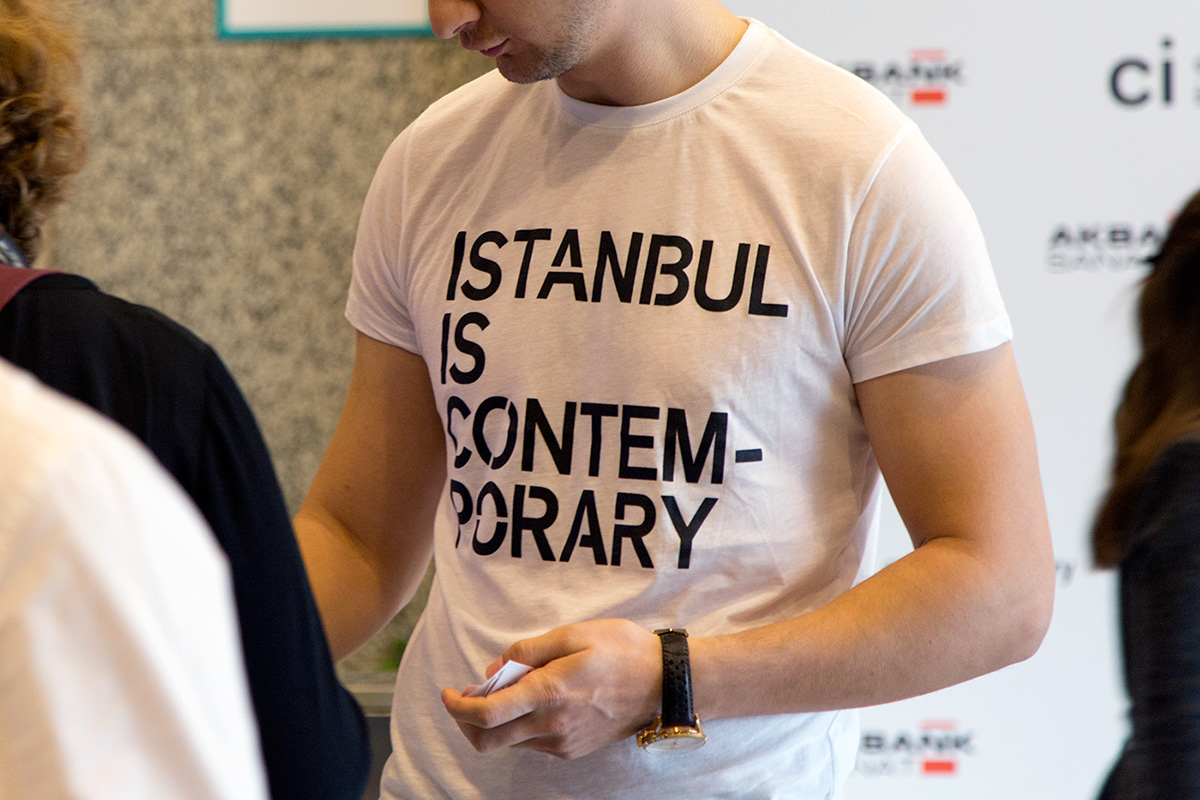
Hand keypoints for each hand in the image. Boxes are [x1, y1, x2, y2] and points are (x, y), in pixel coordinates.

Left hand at [441, 619, 661, 759]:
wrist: (665, 684)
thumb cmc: (623, 650)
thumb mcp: (575, 633)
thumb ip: (530, 650)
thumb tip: (496, 668)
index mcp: (549, 694)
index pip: (486, 714)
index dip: (457, 706)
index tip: (448, 692)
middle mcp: (552, 726)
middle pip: (487, 740)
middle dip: (465, 721)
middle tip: (465, 696)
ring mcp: (563, 743)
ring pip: (510, 742)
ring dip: (495, 721)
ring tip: (505, 689)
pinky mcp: (573, 750)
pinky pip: (532, 743)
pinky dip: (519, 725)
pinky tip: (532, 700)